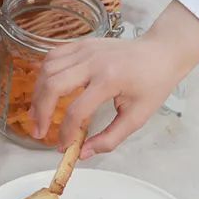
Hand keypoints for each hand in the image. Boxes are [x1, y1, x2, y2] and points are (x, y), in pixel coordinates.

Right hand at [30, 1, 198, 155]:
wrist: (161, 53)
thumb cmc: (153, 84)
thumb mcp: (137, 117)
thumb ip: (110, 139)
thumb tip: (83, 154)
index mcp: (109, 80)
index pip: (76, 110)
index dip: (65, 133)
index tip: (64, 146)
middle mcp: (93, 62)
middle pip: (53, 85)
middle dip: (41, 112)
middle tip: (39, 132)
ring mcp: (85, 49)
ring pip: (47, 69)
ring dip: (37, 93)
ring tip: (37, 113)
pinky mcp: (82, 44)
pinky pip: (52, 56)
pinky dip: (43, 74)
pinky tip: (44, 90)